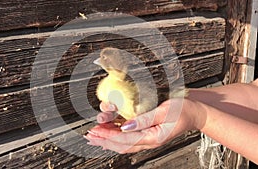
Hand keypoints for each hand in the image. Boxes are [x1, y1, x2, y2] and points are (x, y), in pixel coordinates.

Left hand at [84, 99, 199, 153]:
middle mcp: (148, 141)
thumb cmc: (183, 110)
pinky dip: (116, 137)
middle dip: (103, 140)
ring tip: (94, 136)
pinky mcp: (147, 134)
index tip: (95, 131)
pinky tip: (108, 134)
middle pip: (121, 145)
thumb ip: (145, 119)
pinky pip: (128, 139)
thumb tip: (125, 126)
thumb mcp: (165, 111)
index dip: (108, 135)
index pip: (125, 139)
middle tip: (88, 136)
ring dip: (107, 140)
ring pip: (123, 144)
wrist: (195, 113)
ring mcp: (148, 139)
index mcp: (153, 137)